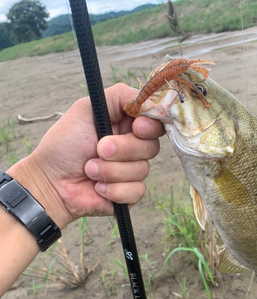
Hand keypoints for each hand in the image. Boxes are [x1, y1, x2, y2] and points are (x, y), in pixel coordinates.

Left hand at [8, 83, 164, 228]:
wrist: (51, 182)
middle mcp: (132, 147)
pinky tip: (97, 187)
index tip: (136, 127)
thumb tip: (149, 100)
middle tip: (99, 149)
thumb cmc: (64, 145)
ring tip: (89, 169)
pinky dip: (114, 189)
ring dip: (111, 170)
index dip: (150, 125)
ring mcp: (132, 171)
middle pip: (152, 146)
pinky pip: (136, 191)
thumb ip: (119, 96)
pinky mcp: (129, 194)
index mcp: (125, 124)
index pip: (155, 121)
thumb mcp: (86, 109)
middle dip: (124, 149)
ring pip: (142, 170)